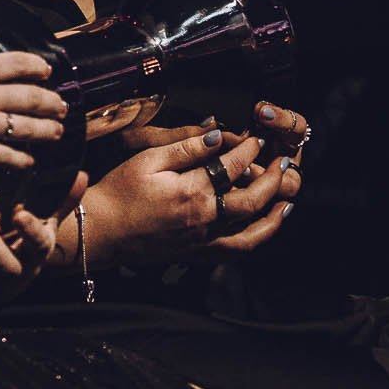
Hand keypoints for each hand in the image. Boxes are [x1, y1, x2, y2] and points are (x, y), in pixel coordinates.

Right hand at [0, 14, 66, 168]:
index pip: (16, 64)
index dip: (37, 67)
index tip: (48, 71)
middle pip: (31, 97)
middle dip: (52, 102)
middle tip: (63, 106)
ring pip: (26, 127)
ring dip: (46, 130)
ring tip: (58, 132)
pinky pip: (6, 156)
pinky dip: (21, 159)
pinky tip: (29, 161)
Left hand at [0, 172, 85, 307]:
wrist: (15, 264)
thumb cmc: (29, 232)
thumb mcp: (47, 216)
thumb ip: (61, 198)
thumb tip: (81, 175)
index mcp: (37, 252)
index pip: (39, 244)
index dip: (30, 231)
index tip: (19, 214)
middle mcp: (17, 271)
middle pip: (5, 266)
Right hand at [86, 118, 299, 267]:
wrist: (101, 231)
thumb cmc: (119, 192)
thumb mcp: (148, 159)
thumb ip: (186, 147)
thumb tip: (218, 135)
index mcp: (193, 191)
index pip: (232, 165)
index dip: (249, 149)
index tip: (257, 138)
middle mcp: (204, 219)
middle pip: (251, 199)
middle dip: (272, 179)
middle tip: (283, 163)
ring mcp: (202, 240)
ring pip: (251, 232)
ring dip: (273, 216)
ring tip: (287, 201)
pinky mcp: (197, 253)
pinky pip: (235, 251)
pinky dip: (254, 240)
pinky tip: (261, 229)